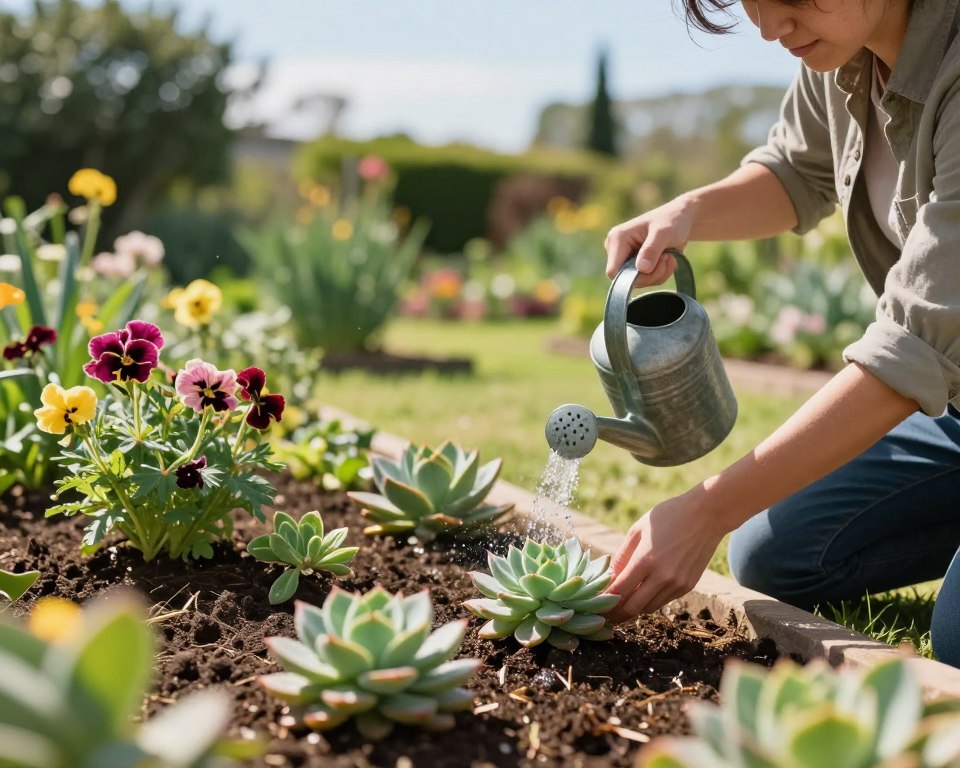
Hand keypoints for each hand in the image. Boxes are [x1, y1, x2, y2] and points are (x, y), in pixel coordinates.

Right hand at [603, 195, 696, 284]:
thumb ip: (651, 250)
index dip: (633, 276)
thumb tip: (642, 269)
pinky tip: (667, 260)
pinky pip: (646, 281)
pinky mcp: (635, 265)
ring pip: (638, 282)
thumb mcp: (664, 232)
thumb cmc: (672, 220)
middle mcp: (617, 250)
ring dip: (658, 273)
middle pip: (628, 280)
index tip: (653, 266)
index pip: (614, 271)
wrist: (683, 219)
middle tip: (667, 258)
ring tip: (669, 256)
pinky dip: (660, 274)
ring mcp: (626, 259)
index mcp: (617, 239)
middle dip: (651, 274)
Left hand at [603, 493, 725, 622]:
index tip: (595, 603)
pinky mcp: (688, 586)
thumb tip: (608, 578)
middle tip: (604, 615)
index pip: (619, 590)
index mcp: (646, 559)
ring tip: (619, 607)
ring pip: (648, 608)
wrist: (707, 514)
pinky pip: (663, 601)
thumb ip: (622, 556)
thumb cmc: (668, 516)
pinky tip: (640, 595)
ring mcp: (677, 583)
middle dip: (616, 614)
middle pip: (633, 608)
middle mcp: (663, 576)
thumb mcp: (638, 529)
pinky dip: (649, 601)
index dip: (604, 600)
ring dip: (633, 609)